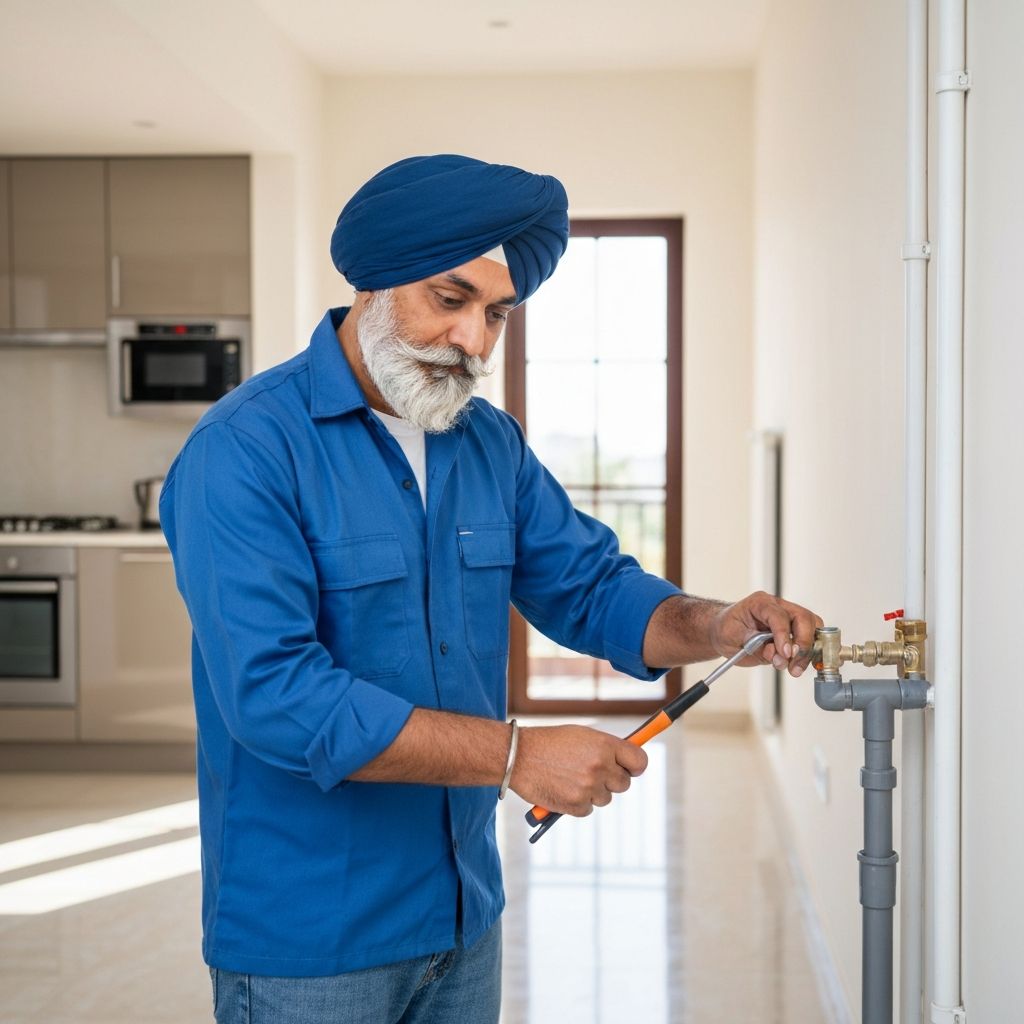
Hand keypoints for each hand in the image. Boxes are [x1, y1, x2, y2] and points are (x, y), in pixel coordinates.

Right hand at [509, 724, 647, 816]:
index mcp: (604, 745)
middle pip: (624, 783)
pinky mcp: (576, 805)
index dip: (636, 766)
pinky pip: (588, 809)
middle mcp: (600, 766)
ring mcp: (589, 787)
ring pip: (605, 798)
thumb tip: (625, 762)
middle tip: (594, 773)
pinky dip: (578, 803)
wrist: (518, 756)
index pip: (639, 761)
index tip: (630, 768)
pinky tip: (562, 788)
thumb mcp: (581, 736)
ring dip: (593, 792)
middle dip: (612, 780)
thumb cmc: (549, 742)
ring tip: (571, 778)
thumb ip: (605, 748)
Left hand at [708, 591, 822, 676]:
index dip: (784, 635)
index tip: (785, 653)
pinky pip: (811, 637)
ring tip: (794, 668)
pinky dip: (808, 653)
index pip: (778, 616)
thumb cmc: (726, 630)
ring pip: (812, 627)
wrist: (723, 631)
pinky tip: (799, 665)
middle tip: (794, 663)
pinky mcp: (793, 629)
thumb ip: (755, 646)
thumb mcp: (731, 638)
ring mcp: (787, 617)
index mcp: (759, 603)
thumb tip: (776, 654)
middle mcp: (777, 606)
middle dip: (803, 643)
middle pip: (803, 618)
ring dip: (807, 651)